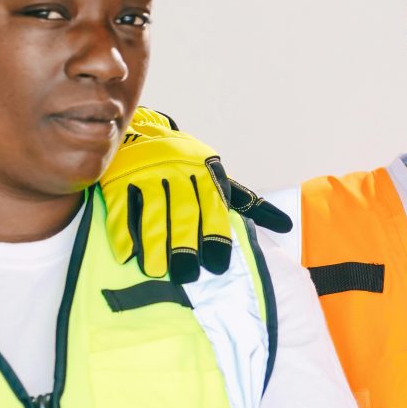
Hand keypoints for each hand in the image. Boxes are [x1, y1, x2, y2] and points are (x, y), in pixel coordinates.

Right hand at [100, 108, 290, 282]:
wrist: (143, 130)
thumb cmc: (188, 165)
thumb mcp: (218, 177)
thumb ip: (248, 203)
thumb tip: (287, 226)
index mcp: (206, 172)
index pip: (213, 207)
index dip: (216, 237)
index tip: (217, 267)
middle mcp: (179, 171)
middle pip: (184, 212)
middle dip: (185, 245)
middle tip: (187, 277)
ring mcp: (148, 172)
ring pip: (153, 210)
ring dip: (155, 242)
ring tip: (156, 271)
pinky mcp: (120, 177)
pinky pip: (122, 206)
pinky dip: (123, 231)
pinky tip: (127, 255)